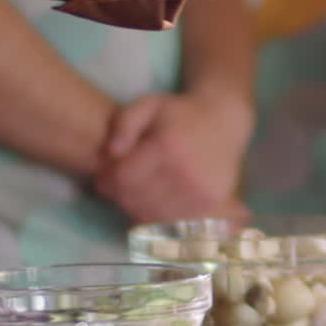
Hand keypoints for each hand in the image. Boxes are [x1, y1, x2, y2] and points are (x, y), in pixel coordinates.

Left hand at [95, 92, 252, 223]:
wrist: (225, 121)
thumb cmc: (181, 113)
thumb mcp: (150, 105)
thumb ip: (125, 122)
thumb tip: (111, 152)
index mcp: (167, 147)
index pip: (124, 178)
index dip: (106, 182)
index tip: (101, 179)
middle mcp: (185, 172)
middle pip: (137, 199)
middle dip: (119, 196)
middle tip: (115, 190)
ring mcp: (200, 190)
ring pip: (153, 214)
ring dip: (136, 209)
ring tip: (134, 196)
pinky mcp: (211, 202)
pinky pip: (174, 220)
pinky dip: (159, 217)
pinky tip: (153, 205)